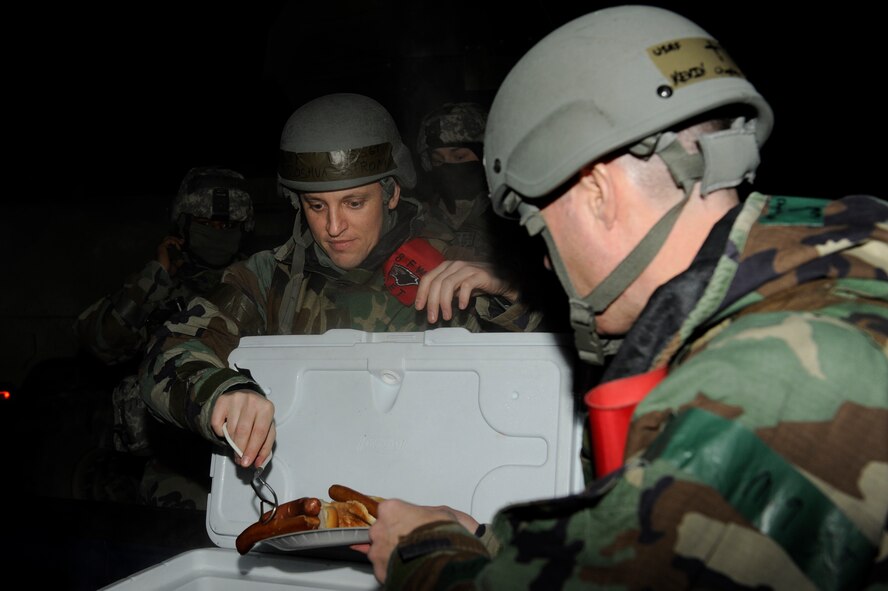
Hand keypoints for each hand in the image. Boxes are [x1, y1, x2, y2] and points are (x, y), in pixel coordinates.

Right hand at [157, 235, 184, 275]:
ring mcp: (161, 247)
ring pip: (168, 238)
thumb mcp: (175, 265)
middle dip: (177, 239)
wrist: (162, 270)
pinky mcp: (162, 246)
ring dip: (176, 239)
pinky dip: (175, 242)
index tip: (182, 244)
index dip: (177, 243)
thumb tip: (182, 258)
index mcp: (165, 253)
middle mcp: (162, 249)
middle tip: (183, 241)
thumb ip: (178, 261)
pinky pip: (169, 240)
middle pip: (168, 240)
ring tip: (181, 243)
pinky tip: (178, 247)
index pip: (170, 245)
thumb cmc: (167, 270)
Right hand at [210, 390, 274, 468]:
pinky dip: (220, 433)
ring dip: (232, 442)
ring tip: (236, 444)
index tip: (247, 462)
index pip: (259, 432)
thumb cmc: (258, 416)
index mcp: (266, 408)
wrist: (246, 396)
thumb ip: (264, 447)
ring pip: (230, 429)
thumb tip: (258, 463)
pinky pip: (217, 424)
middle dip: (240, 450)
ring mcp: (236, 399)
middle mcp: (252, 401)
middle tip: (240, 460)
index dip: (252, 449)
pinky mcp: (222, 400)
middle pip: (243, 432)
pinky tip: (227, 430)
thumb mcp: (267, 429)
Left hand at [352, 499, 477, 582]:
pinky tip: (406, 568)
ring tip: (411, 557)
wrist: (439, 562)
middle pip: (381, 530)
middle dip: (393, 536)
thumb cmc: (440, 536)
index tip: (410, 523)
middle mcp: (379, 529)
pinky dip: (392, 569)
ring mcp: (377, 551)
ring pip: (380, 551)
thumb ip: (432, 512)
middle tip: (411, 541)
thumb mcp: (444, 514)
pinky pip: (383, 569)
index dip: (401, 518)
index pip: (388, 510)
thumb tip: (439, 515)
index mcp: (391, 510)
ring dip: (391, 554)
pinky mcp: (379, 571)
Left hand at [415, 260, 517, 322]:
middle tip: (432, 318)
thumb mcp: (456, 287)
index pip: (428, 278)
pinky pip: (467, 285)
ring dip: (444, 302)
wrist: (499, 278)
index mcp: (446, 267)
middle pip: (437, 283)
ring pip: (448, 284)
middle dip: (432, 302)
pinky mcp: (479, 274)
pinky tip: (462, 307)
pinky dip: (462, 297)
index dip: (421, 293)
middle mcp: (454, 265)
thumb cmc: (475, 282)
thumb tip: (430, 305)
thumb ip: (443, 292)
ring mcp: (466, 268)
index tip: (419, 308)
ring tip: (446, 316)